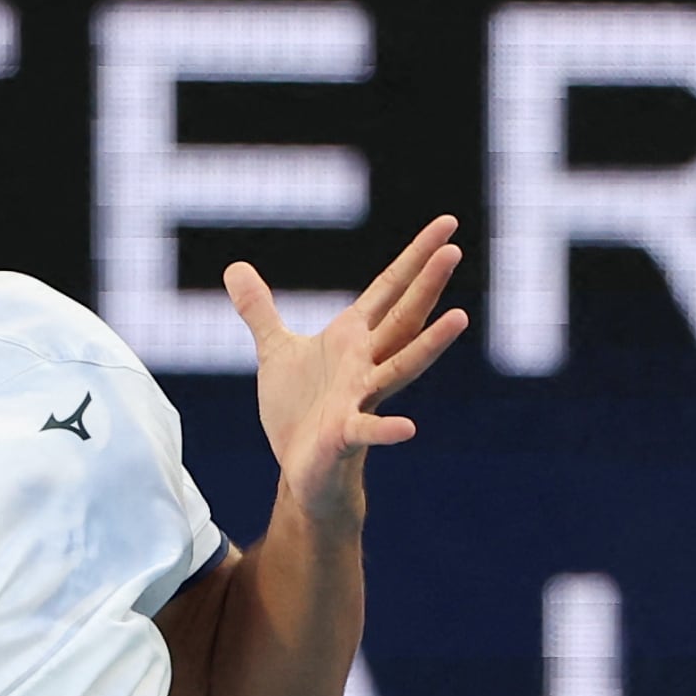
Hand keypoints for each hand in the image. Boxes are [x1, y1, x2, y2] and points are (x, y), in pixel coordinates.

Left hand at [223, 214, 466, 534]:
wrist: (301, 470)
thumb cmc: (298, 412)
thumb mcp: (275, 352)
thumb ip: (260, 310)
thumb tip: (235, 268)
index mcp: (352, 339)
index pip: (390, 289)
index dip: (415, 256)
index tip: (447, 225)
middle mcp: (365, 364)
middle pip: (403, 317)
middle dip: (427, 285)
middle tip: (454, 250)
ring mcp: (359, 399)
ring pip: (401, 366)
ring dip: (430, 344)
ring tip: (460, 318)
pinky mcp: (345, 435)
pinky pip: (368, 431)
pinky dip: (387, 431)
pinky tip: (408, 429)